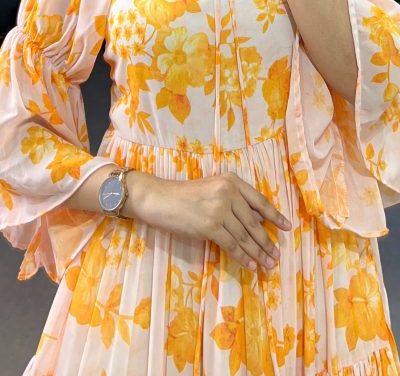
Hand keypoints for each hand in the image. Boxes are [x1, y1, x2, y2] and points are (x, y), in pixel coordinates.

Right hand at [129, 170, 290, 271]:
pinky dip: (243, 257)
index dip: (274, 216)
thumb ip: (233, 201)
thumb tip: (257, 221)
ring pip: (245, 236)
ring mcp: (219, 209)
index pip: (259, 201)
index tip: (287, 227)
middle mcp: (228, 192)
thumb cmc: (184, 195)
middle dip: (267, 241)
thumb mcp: (212, 189)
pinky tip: (251, 266)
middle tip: (276, 255)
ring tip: (268, 264)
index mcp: (231, 181)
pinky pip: (232, 245)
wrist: (159, 198)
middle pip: (254, 222)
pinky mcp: (210, 226)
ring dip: (258, 253)